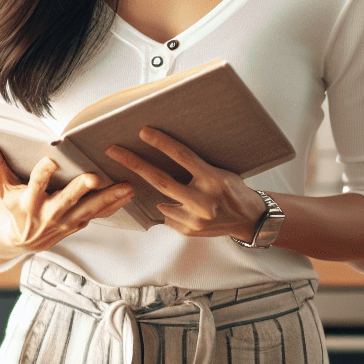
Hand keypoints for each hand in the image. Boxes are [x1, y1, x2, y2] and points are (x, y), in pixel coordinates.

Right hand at [0, 138, 134, 252]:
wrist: (25, 241)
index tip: (51, 160)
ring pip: (89, 209)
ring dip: (108, 198)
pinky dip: (114, 205)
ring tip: (126, 186)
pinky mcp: (79, 223)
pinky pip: (99, 215)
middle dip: (80, 189)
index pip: (36, 186)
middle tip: (94, 177)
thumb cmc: (15, 209)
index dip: (43, 174)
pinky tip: (128, 194)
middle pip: (67, 200)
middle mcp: (49, 213)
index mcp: (29, 202)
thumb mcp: (2, 190)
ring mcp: (66, 221)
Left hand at [104, 128, 267, 240]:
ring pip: (161, 200)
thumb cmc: (234, 190)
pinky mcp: (188, 231)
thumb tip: (167, 152)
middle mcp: (202, 201)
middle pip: (160, 180)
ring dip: (157, 192)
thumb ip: (196, 167)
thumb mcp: (220, 171)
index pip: (182, 157)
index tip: (142, 131)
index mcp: (213, 179)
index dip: (161, 143)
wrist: (250, 220)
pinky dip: (170, 208)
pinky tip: (182, 206)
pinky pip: (168, 215)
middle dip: (134, 164)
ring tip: (166, 186)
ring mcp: (193, 219)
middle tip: (113, 151)